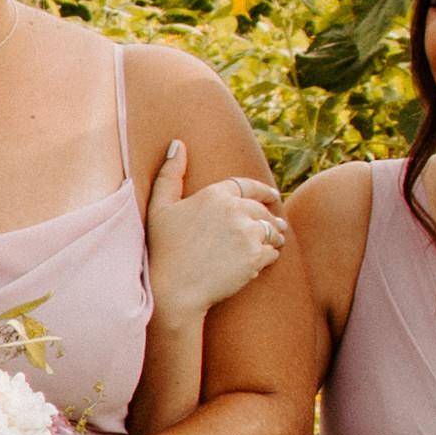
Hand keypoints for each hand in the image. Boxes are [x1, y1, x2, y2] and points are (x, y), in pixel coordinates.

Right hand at [144, 142, 288, 325]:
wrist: (172, 289)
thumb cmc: (162, 249)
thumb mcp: (160, 207)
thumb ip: (170, 174)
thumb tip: (177, 144)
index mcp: (214, 194)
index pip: (247, 186)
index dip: (263, 191)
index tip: (273, 196)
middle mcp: (235, 209)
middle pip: (261, 209)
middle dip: (269, 216)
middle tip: (275, 225)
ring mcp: (247, 233)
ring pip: (271, 230)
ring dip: (274, 235)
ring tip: (275, 241)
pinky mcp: (256, 256)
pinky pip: (272, 252)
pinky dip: (270, 256)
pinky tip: (265, 259)